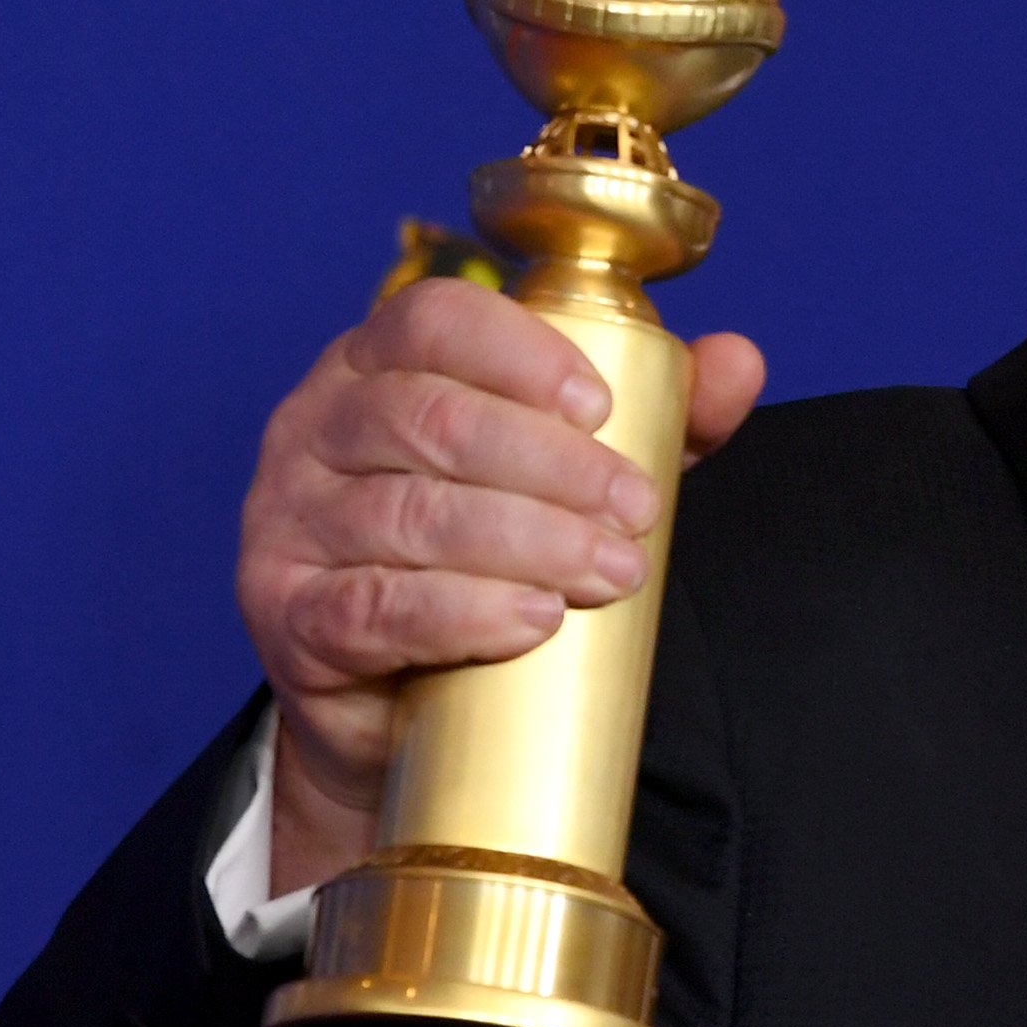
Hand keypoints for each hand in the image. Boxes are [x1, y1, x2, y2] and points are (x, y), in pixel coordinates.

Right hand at [238, 277, 766, 894]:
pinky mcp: (286, 616)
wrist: (394, 707)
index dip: (521, 353)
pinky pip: (373, 607)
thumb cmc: (480, 561)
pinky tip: (532, 618)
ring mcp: (287, 522)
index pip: (432, 319)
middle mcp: (314, 429)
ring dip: (526, 542)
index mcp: (373, 365)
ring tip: (611, 573)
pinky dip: (461, 611)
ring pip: (410, 516)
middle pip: (430, 420)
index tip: (602, 407)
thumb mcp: (570, 480)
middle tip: (635, 513)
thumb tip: (739, 360)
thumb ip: (653, 420)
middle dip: (550, 466)